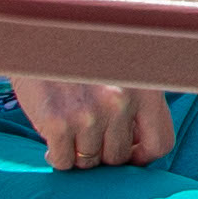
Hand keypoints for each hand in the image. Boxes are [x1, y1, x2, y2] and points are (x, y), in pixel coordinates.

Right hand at [13, 68, 177, 167]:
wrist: (37, 36)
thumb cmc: (82, 56)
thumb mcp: (123, 69)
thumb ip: (136, 104)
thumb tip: (137, 149)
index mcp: (145, 87)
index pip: (160, 143)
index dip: (142, 155)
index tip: (128, 152)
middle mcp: (121, 101)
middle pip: (118, 157)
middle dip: (102, 151)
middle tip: (88, 135)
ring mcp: (90, 113)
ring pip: (89, 162)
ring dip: (77, 152)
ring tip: (70, 132)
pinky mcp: (59, 122)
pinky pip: (63, 161)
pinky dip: (56, 156)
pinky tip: (53, 140)